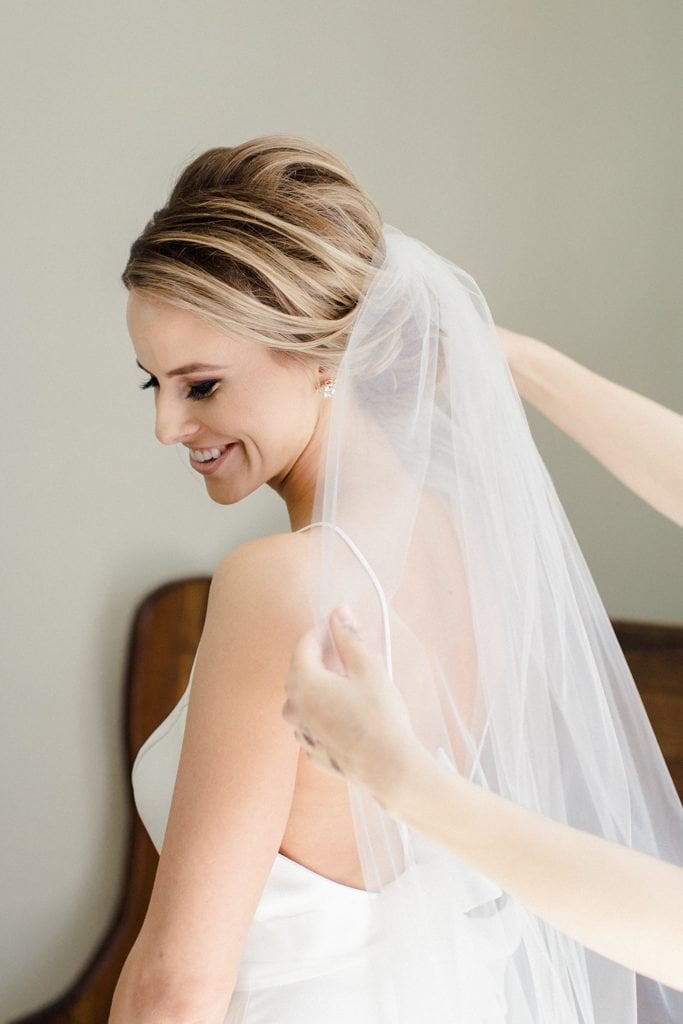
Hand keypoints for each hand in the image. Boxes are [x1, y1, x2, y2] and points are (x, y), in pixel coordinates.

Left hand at [283, 607, 416, 794]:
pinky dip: (325, 711)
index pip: (304, 645)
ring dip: (323, 686)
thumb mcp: (368, 668)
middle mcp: (294, 708)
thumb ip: (349, 637)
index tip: (340, 627)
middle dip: (323, 658)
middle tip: (350, 653)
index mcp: (303, 683)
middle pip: (302, 671)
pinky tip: (349, 712)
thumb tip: (339, 613)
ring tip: (352, 684)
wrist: (388, 767)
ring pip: (306, 698)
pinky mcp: (313, 751)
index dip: (322, 632)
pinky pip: (313, 722)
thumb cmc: (379, 716)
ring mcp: (301, 733)